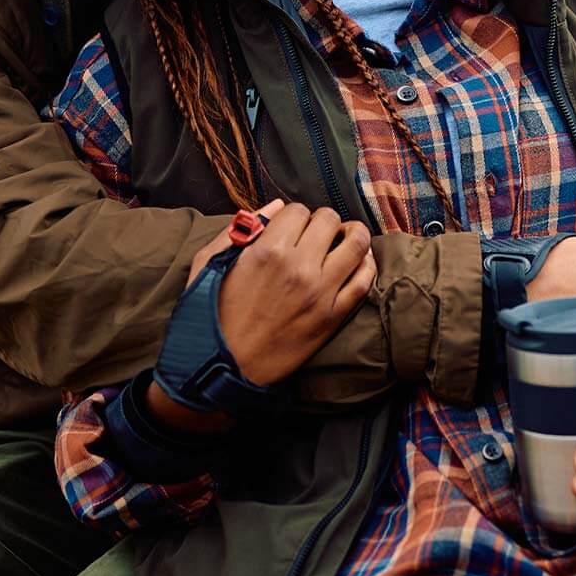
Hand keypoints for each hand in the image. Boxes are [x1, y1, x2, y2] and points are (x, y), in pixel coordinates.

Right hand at [196, 199, 375, 386]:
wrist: (222, 369)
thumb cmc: (210, 316)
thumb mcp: (208, 264)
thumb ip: (242, 229)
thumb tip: (275, 207)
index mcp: (266, 250)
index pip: (297, 210)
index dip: (294, 216)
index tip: (291, 228)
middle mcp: (298, 267)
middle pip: (329, 220)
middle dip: (323, 221)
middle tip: (317, 234)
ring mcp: (319, 292)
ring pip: (356, 244)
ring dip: (353, 235)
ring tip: (346, 238)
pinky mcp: (332, 317)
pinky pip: (363, 281)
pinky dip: (366, 265)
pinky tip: (359, 262)